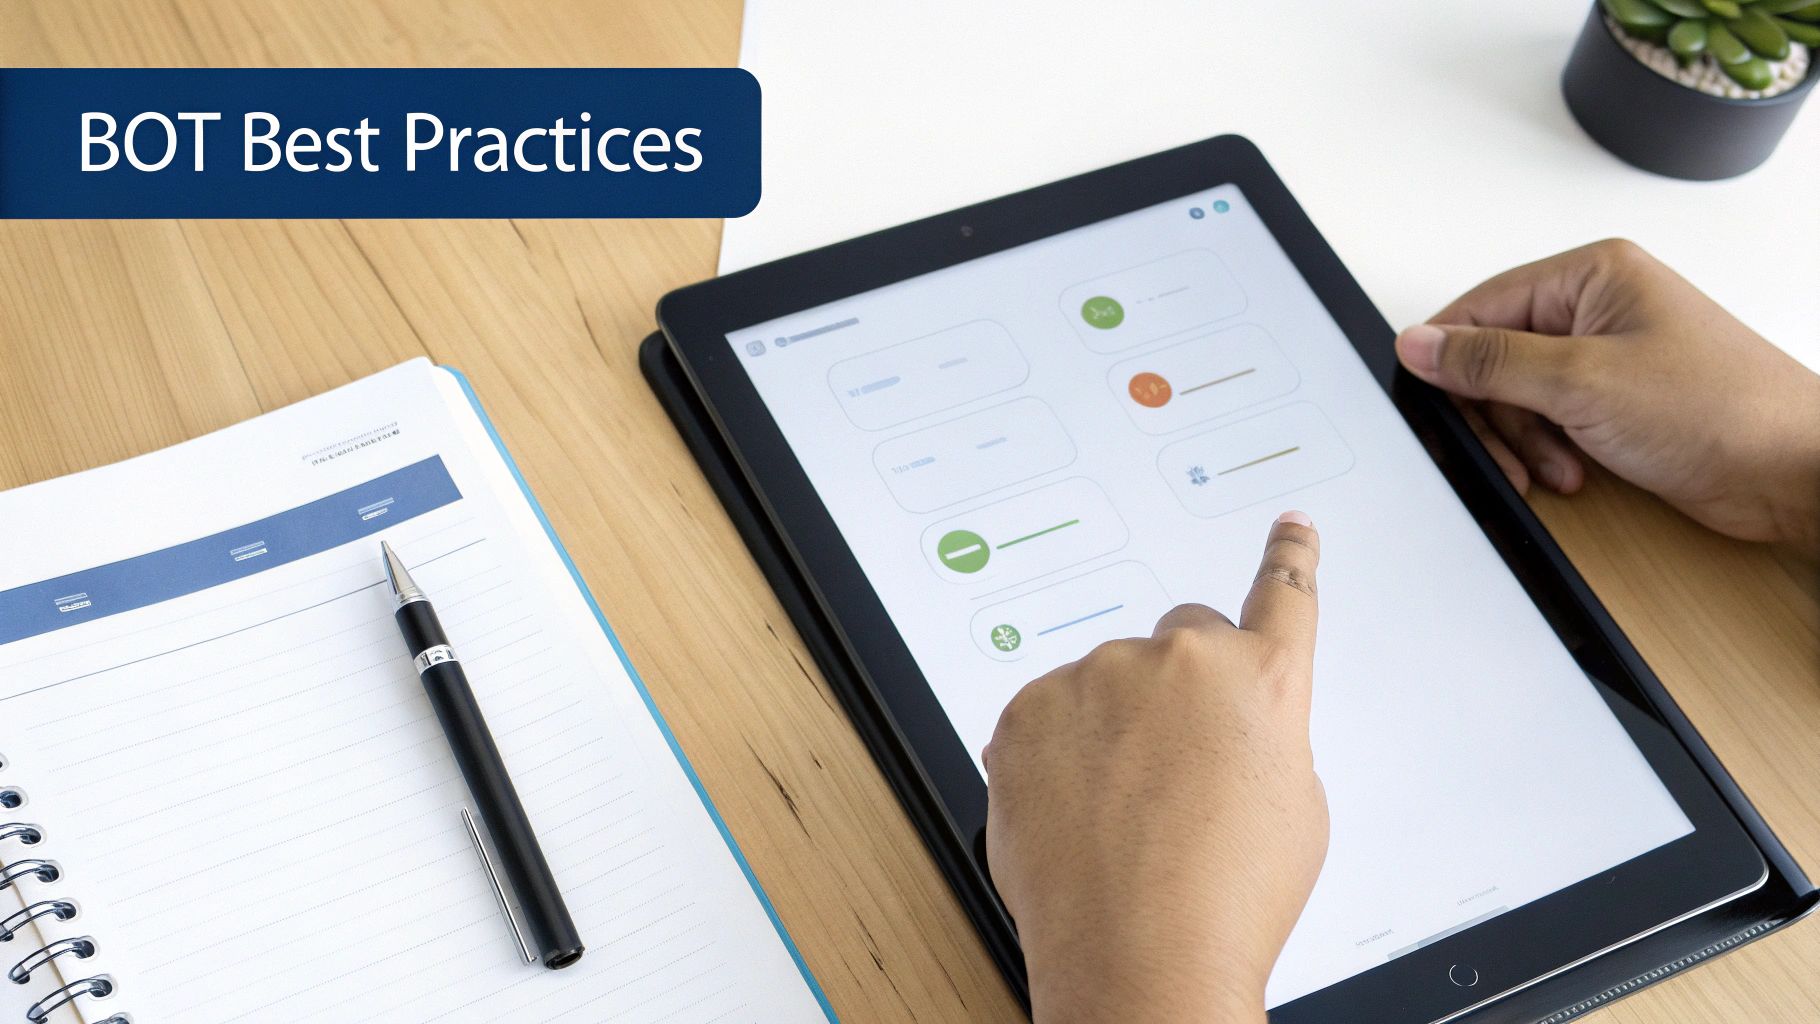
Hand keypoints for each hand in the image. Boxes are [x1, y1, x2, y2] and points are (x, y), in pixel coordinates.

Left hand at [983, 512, 1328, 1023]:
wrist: (1140, 957)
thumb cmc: (1226, 899)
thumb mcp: (1292, 807)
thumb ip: (1262, 732)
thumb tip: (1228, 722)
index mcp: (1261, 678)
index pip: (1284, 593)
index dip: (1290, 555)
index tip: (1290, 527)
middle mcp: (1181, 660)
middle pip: (1182, 639)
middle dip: (1181, 685)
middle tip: (1174, 767)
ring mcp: (1097, 679)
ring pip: (1107, 683)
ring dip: (1113, 725)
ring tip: (1124, 813)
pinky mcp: (1028, 709)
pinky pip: (1049, 714)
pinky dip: (1058, 750)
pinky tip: (1078, 812)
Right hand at [1395, 239, 1819, 552]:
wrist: (1792, 470)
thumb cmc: (1721, 409)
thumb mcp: (1583, 381)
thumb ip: (1490, 361)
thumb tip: (1420, 344)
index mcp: (1591, 275)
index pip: (1482, 306)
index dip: (1449, 358)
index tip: (1430, 401)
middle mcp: (1596, 309)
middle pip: (1493, 358)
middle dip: (1497, 414)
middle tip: (1507, 453)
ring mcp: (1606, 357)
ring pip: (1518, 398)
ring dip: (1526, 442)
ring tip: (1555, 469)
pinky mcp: (1615, 403)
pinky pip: (1548, 424)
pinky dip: (1550, 453)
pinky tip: (1573, 473)